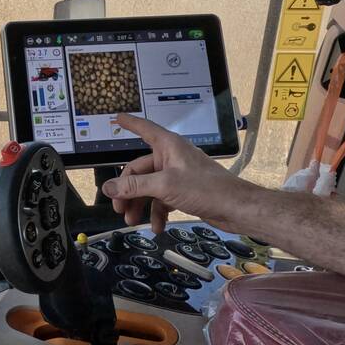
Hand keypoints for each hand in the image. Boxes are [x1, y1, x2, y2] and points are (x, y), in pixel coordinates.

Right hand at [100, 114, 262, 233]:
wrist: (235, 208)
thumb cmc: (207, 188)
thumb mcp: (164, 186)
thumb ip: (134, 186)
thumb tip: (109, 187)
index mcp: (168, 146)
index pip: (144, 129)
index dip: (130, 123)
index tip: (118, 118)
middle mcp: (171, 158)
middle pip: (139, 170)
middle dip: (127, 190)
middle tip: (118, 207)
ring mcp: (177, 175)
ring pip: (149, 188)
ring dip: (139, 205)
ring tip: (132, 220)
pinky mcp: (183, 191)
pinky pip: (162, 200)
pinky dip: (157, 213)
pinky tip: (157, 226)